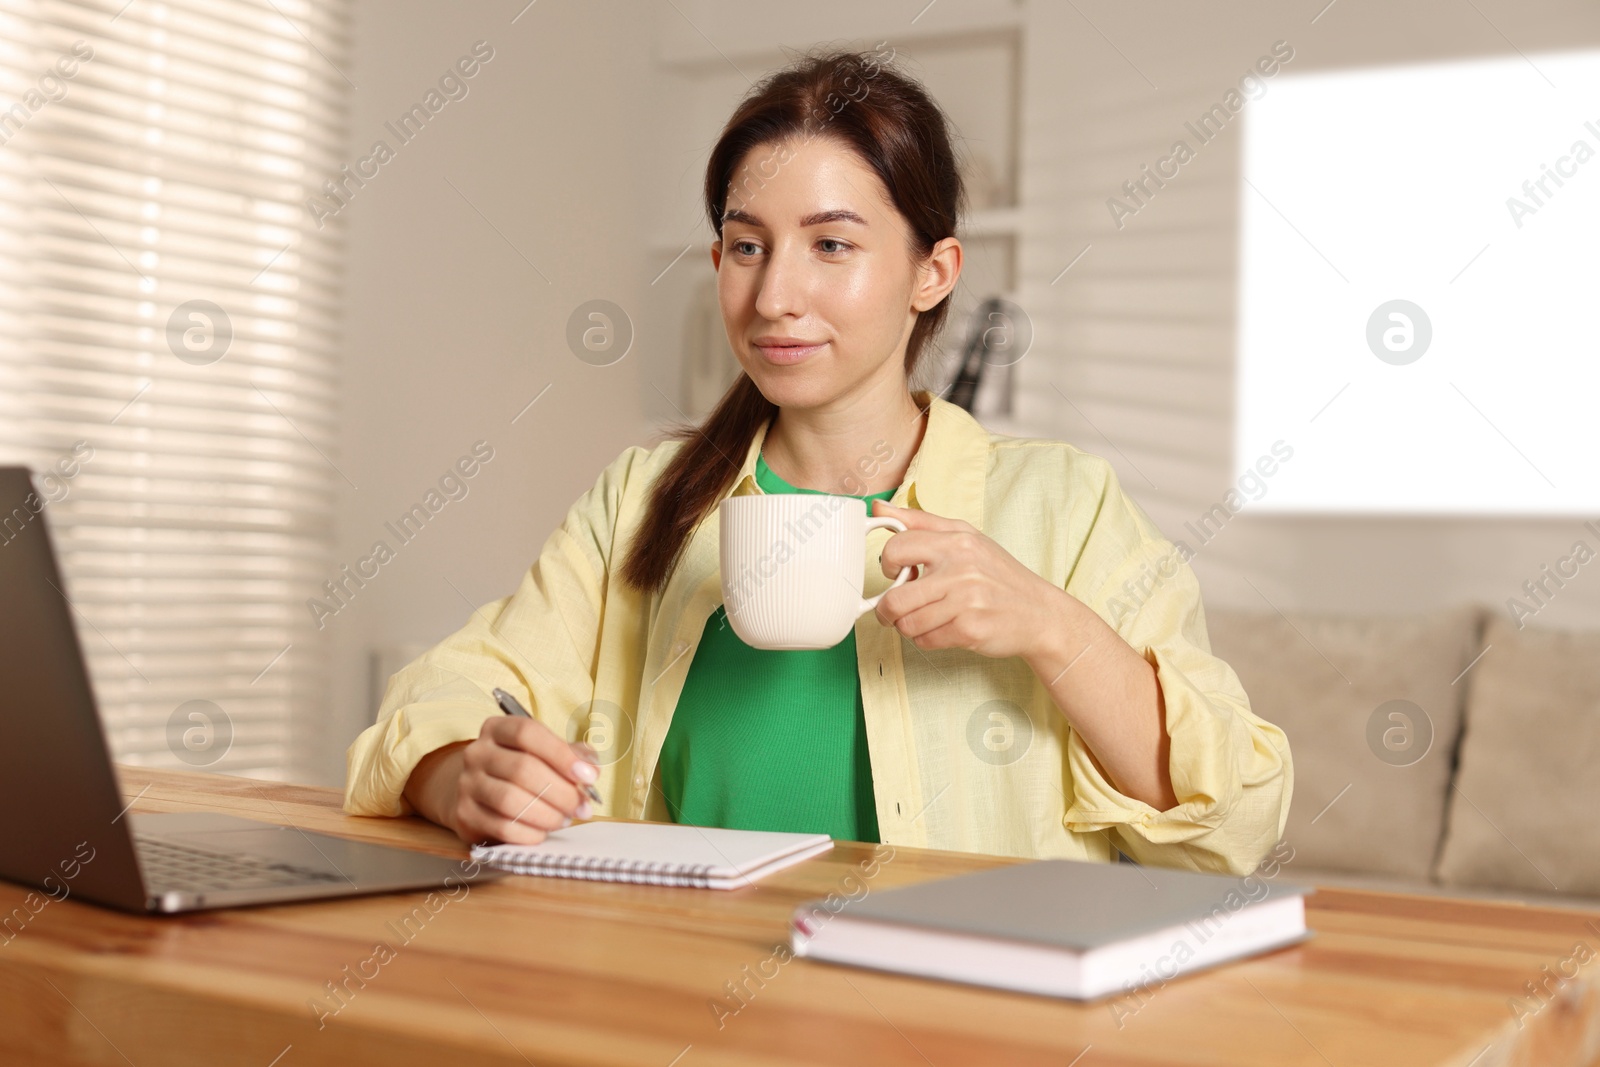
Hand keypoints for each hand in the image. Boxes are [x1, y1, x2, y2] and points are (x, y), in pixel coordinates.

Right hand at [403, 715, 598, 845]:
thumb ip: (569, 755)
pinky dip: (529, 832)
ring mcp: (467, 784)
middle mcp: (477, 752)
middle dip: (561, 791)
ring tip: (565, 819)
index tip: (588, 775)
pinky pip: (501, 826)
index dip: (561, 754)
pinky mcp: (465, 814)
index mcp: (498, 729)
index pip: (528, 733)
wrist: (476, 792)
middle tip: (582, 806)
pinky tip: (543, 832)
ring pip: (510, 800)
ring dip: (547, 814)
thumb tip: (591, 767)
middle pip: (522, 769)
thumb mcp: (542, 752)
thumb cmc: (518, 769)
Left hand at [871, 499, 1066, 661]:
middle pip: (895, 598)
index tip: (896, 573)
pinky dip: (926, 640)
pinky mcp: (970, 630)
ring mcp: (966, 601)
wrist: (1039, 612)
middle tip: (894, 610)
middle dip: (888, 610)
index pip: (896, 548)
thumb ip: (920, 522)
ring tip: (923, 619)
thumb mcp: (965, 537)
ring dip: (908, 627)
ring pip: (907, 624)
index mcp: (956, 541)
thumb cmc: (998, 575)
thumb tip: (879, 508)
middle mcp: (961, 569)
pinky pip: (925, 641)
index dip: (887, 565)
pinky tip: (941, 629)